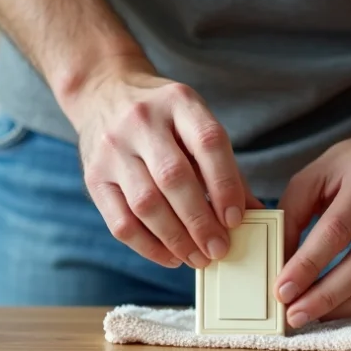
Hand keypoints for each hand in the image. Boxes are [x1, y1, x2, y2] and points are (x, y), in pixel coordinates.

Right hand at [69, 63, 260, 268]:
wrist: (104, 92)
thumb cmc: (163, 117)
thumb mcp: (195, 123)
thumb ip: (225, 166)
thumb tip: (257, 213)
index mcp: (178, 101)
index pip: (208, 142)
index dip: (225, 184)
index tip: (236, 219)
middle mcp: (142, 121)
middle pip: (174, 178)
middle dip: (200, 221)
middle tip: (219, 249)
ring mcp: (113, 148)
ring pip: (146, 204)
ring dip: (176, 239)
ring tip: (198, 257)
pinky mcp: (93, 176)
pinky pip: (120, 221)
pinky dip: (148, 246)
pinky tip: (170, 256)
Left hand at [275, 132, 350, 327]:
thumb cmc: (350, 167)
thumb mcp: (314, 176)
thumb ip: (292, 215)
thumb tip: (281, 262)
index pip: (334, 233)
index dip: (307, 265)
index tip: (281, 290)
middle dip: (322, 296)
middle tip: (292, 315)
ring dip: (338, 307)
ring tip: (307, 316)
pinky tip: (331, 309)